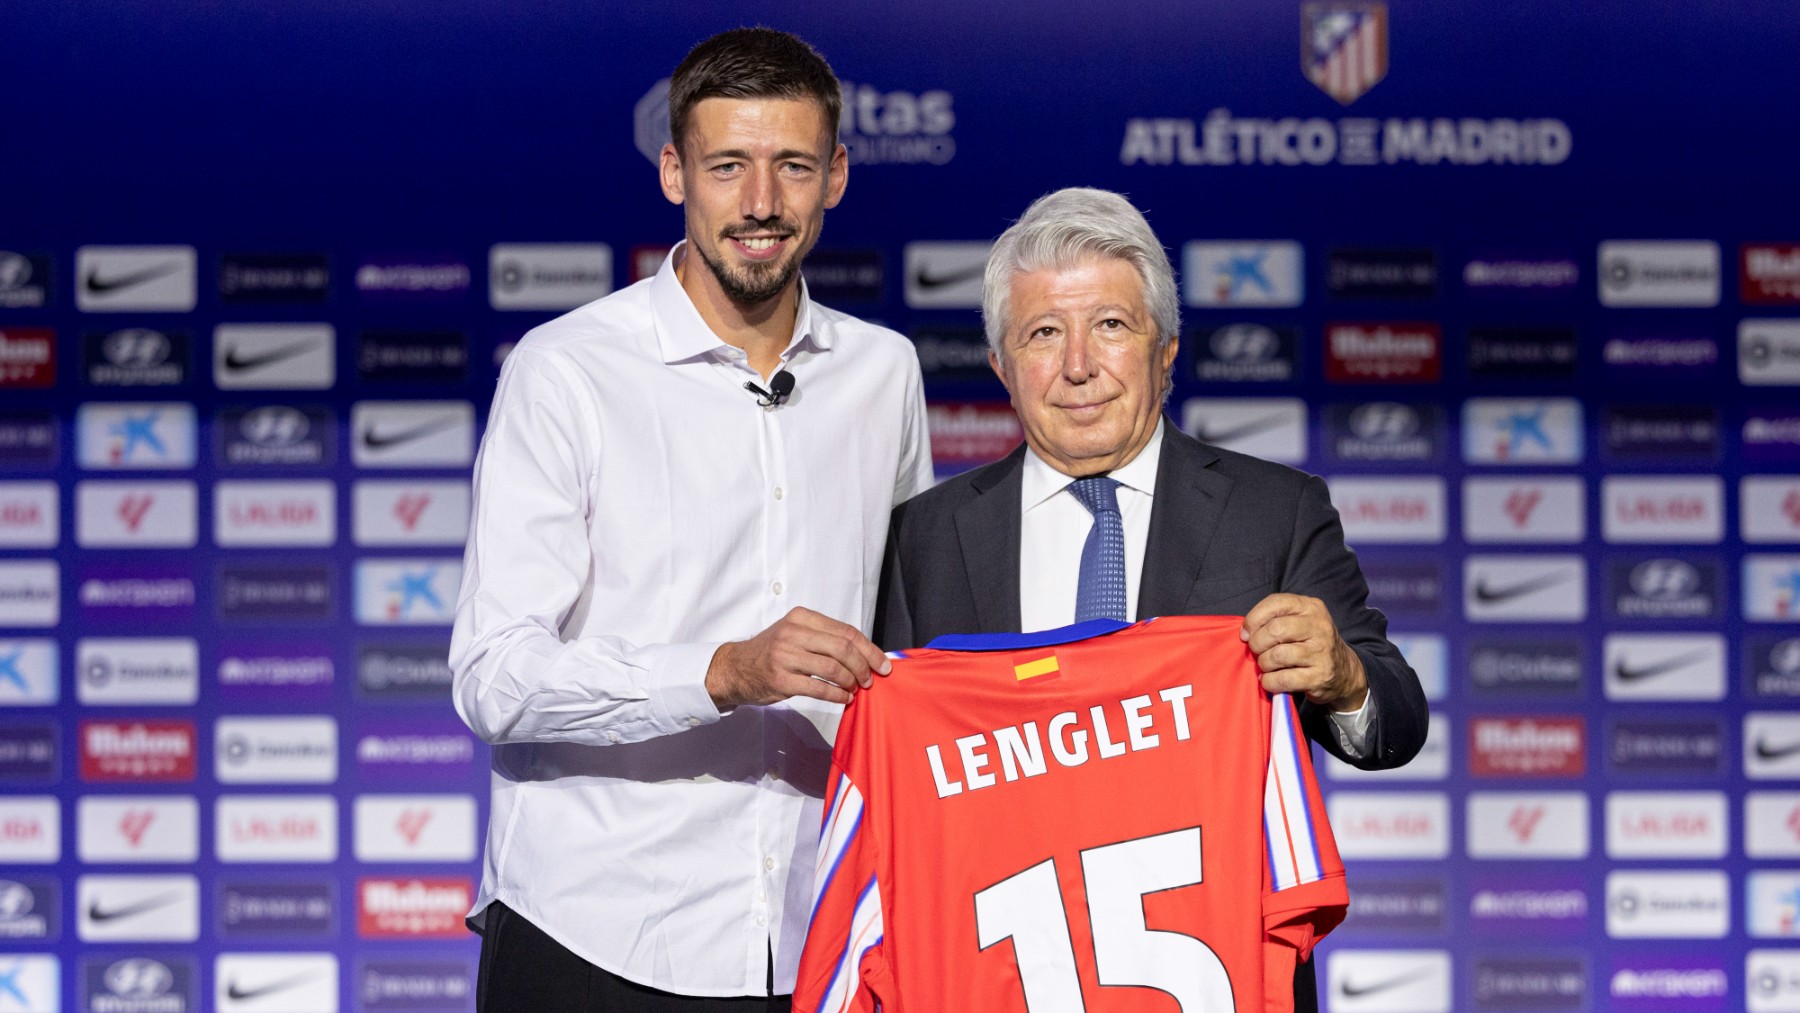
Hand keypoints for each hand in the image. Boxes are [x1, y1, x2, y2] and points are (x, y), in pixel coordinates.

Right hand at [705, 607, 891, 708]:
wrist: (736, 668)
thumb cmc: (771, 651)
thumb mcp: (795, 633)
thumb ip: (825, 637)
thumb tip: (865, 653)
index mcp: (802, 617)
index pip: (846, 631)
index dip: (869, 649)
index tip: (883, 663)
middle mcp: (793, 633)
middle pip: (843, 648)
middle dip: (864, 666)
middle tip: (870, 680)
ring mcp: (785, 657)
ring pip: (833, 668)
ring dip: (851, 682)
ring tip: (855, 689)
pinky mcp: (781, 680)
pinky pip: (819, 688)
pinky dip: (837, 695)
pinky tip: (843, 698)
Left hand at [1240, 593, 1367, 711]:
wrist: (1343, 671)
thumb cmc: (1310, 643)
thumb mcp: (1299, 621)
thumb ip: (1274, 619)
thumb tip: (1244, 633)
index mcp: (1311, 607)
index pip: (1275, 603)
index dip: (1253, 619)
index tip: (1246, 634)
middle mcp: (1319, 626)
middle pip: (1275, 630)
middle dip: (1257, 643)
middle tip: (1257, 651)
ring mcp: (1321, 652)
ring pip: (1277, 656)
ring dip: (1263, 664)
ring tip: (1266, 666)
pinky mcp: (1320, 677)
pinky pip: (1283, 679)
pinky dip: (1269, 681)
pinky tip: (1270, 680)